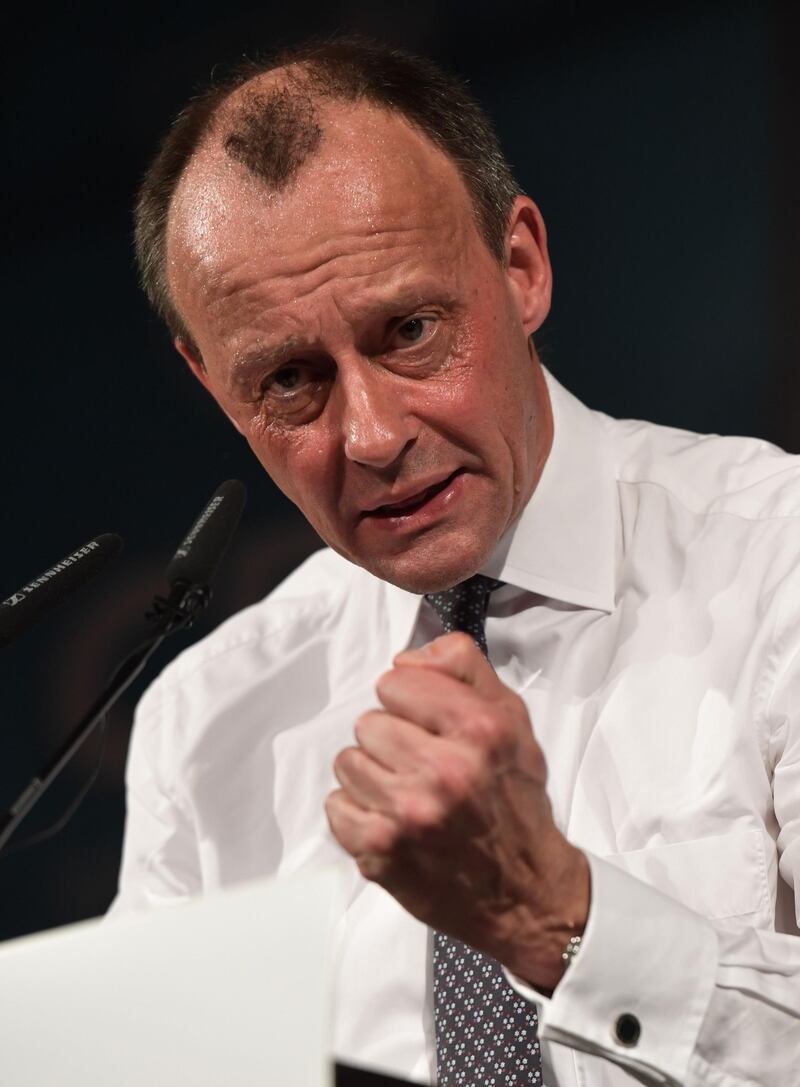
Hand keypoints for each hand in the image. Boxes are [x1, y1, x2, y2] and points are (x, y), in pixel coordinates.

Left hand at [325, 632, 589, 990]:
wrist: (525, 892)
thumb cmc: (515, 803)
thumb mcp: (512, 720)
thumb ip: (463, 668)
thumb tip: (405, 660)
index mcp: (479, 730)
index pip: (396, 681)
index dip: (410, 701)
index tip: (429, 725)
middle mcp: (445, 770)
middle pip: (367, 722)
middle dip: (390, 741)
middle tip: (421, 766)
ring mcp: (408, 813)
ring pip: (347, 761)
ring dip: (371, 775)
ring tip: (407, 795)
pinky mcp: (380, 850)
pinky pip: (335, 805)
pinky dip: (358, 813)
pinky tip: (393, 822)